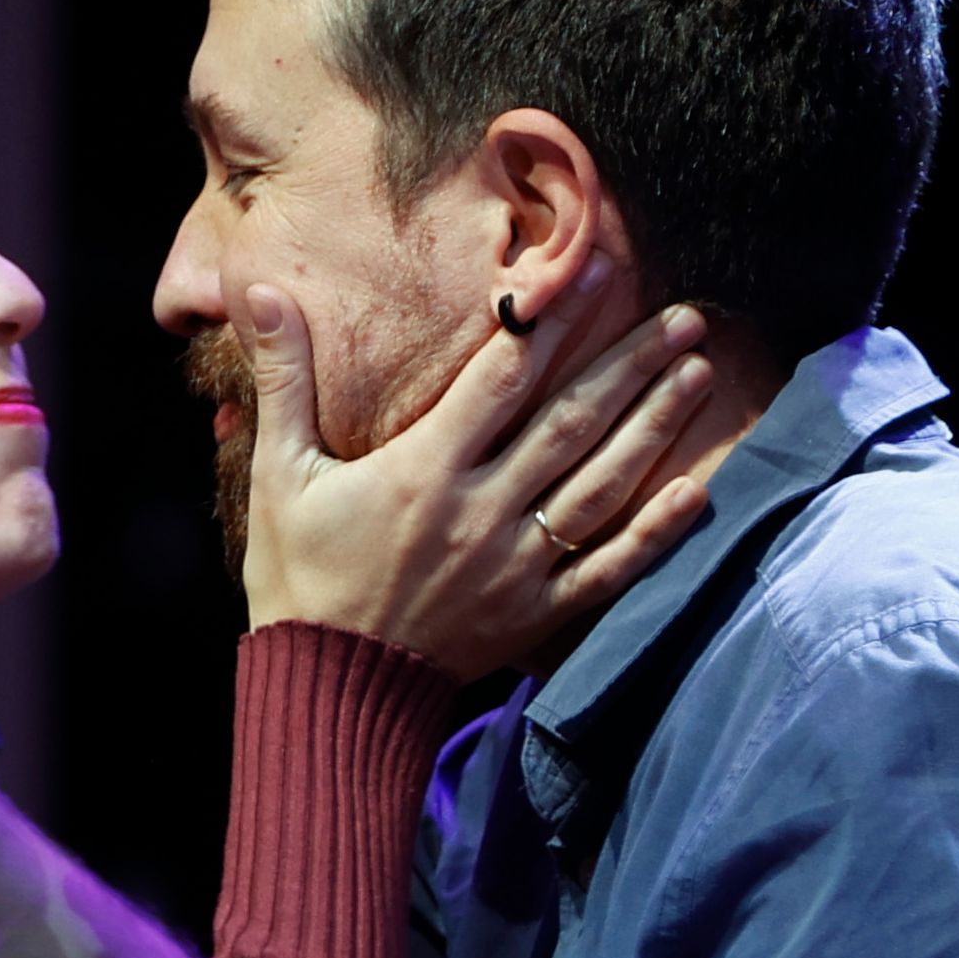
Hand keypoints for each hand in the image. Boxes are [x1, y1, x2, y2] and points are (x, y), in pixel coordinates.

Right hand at [235, 265, 715, 681]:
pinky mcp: (534, 613)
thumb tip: (261, 292)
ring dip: (654, 427)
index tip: (594, 269)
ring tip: (698, 375)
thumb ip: (284, 380)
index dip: (551, 318)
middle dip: (631, 364)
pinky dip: (654, 533)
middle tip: (685, 317)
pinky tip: (695, 491)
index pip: (502, 376)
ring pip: (600, 485)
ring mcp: (516, 565)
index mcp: (425, 470)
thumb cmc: (297, 579)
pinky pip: (607, 569)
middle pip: (571, 422)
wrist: (325, 688)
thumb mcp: (278, 474)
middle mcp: (482, 510)